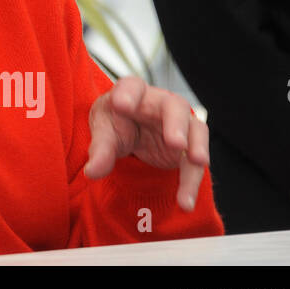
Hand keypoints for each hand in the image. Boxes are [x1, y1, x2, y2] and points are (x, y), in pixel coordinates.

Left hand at [84, 76, 209, 211]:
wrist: (130, 132)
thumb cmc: (115, 123)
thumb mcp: (103, 133)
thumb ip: (100, 150)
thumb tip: (92, 172)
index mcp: (133, 92)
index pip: (132, 86)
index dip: (128, 94)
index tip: (121, 105)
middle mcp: (161, 102)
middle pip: (174, 106)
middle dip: (176, 124)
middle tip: (176, 142)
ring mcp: (180, 122)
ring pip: (195, 130)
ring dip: (197, 148)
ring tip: (197, 163)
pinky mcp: (189, 145)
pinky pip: (195, 162)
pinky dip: (191, 182)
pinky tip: (185, 202)